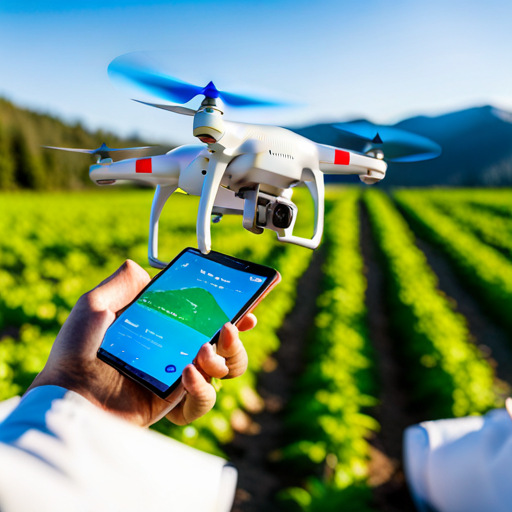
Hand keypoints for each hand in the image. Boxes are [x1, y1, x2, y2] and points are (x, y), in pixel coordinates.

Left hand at [28, 260, 255, 426]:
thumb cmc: (78, 351)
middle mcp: (175, 348)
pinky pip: (206, 397)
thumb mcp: (95, 306)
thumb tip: (141, 268)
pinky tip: (187, 374)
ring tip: (204, 352)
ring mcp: (178, 376)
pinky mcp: (176, 400)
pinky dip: (203, 386)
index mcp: (161, 325)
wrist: (71, 395)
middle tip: (232, 327)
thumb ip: (120, 283)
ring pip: (225, 368)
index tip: (242, 299)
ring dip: (225, 357)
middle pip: (225, 342)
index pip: (202, 313)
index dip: (226, 306)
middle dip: (237, 334)